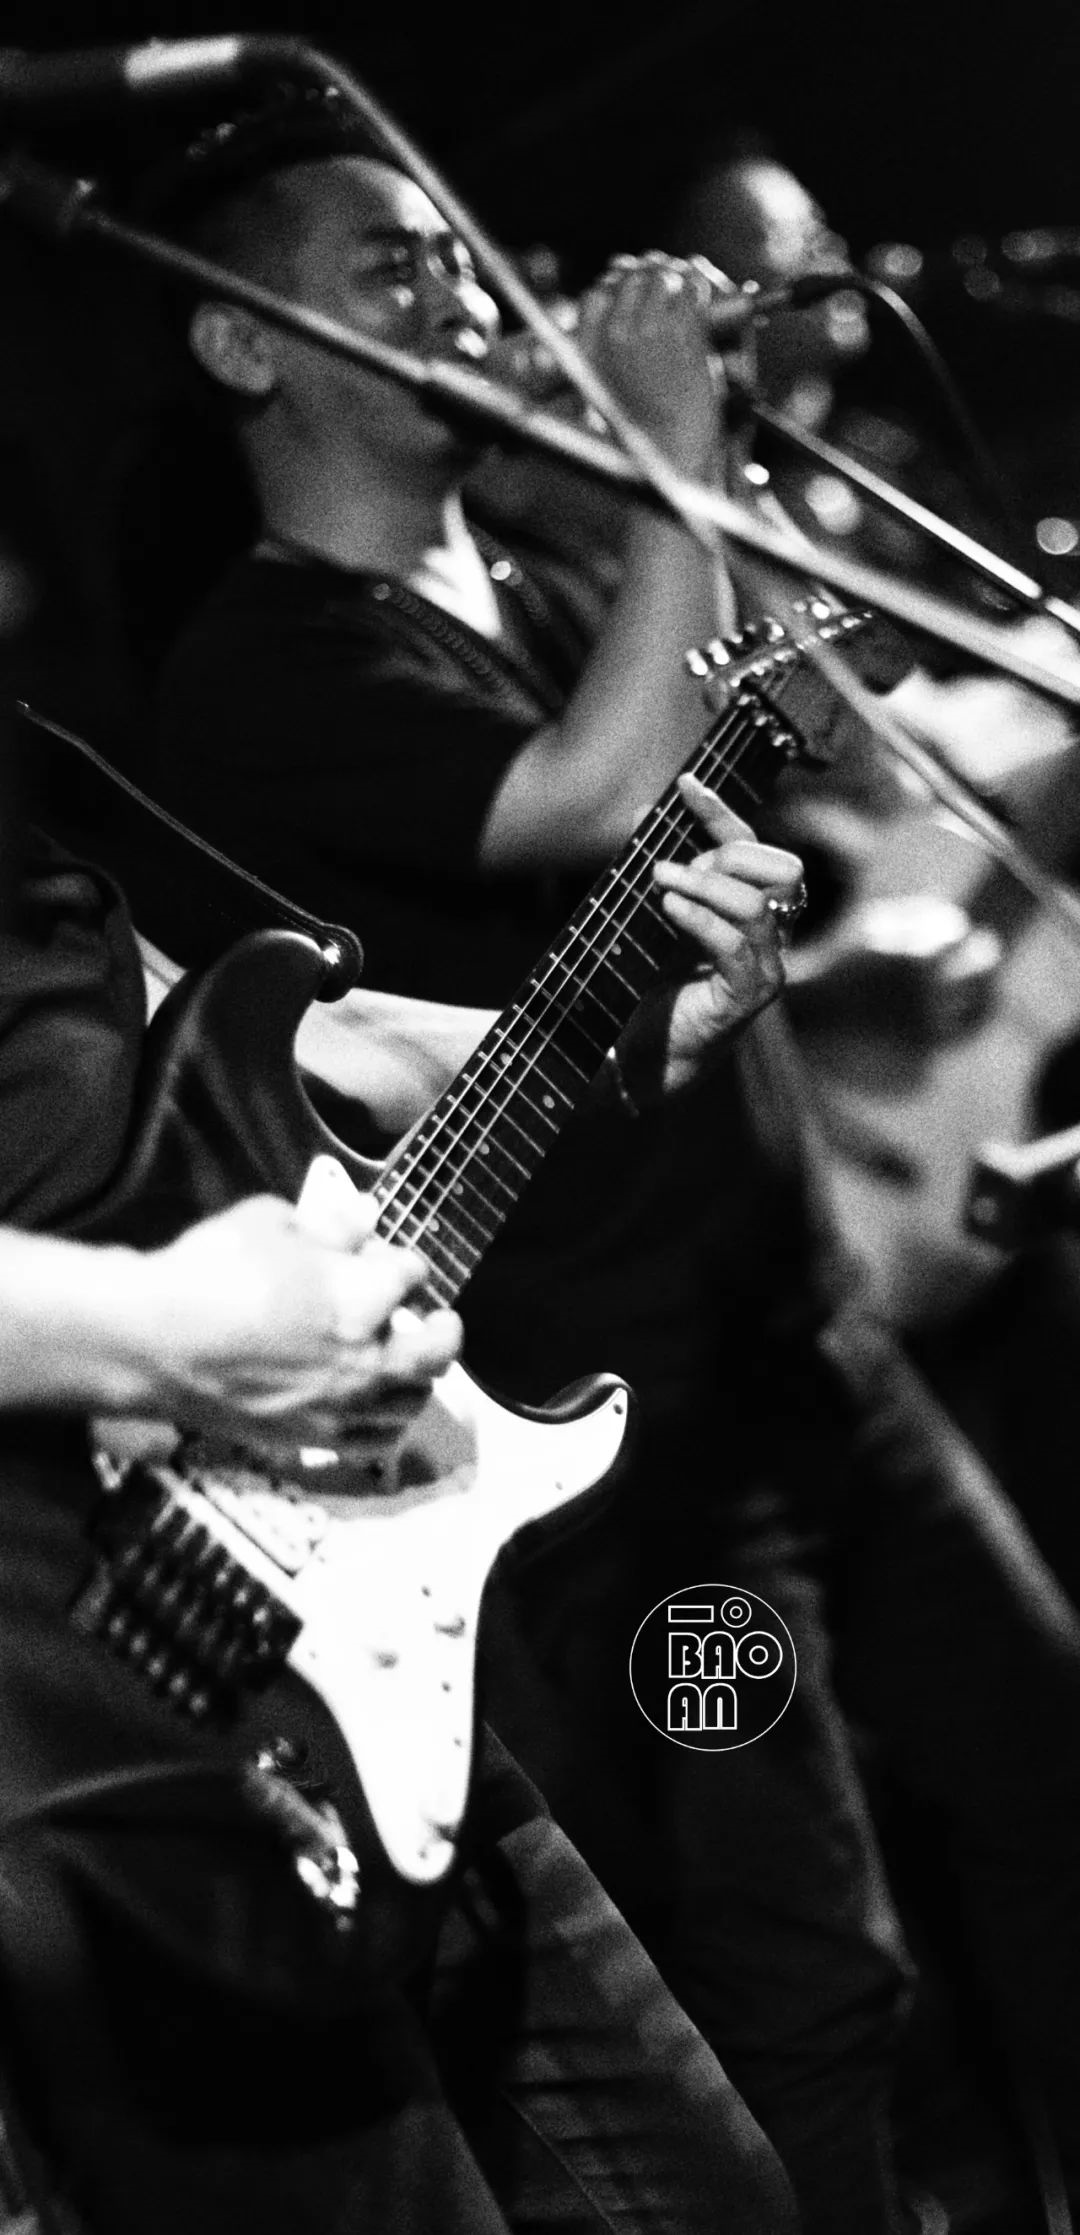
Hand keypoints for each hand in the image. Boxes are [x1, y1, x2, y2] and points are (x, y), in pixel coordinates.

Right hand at [130, 1177, 460, 1457]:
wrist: (152, 1344)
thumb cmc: (208, 1272)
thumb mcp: (269, 1223)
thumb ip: (327, 1225)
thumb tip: (364, 1218)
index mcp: (361, 1297)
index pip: (409, 1274)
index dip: (399, 1261)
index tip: (387, 1257)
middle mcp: (365, 1357)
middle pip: (434, 1348)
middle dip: (442, 1327)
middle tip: (441, 1318)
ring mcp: (341, 1406)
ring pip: (411, 1399)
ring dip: (419, 1377)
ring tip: (411, 1363)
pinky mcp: (313, 1439)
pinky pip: (375, 1441)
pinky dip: (390, 1424)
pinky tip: (382, 1410)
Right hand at [576, 252, 727, 476]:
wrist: (673, 450)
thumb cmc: (642, 428)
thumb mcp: (605, 390)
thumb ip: (604, 347)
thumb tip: (615, 294)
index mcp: (589, 351)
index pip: (594, 296)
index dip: (612, 284)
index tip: (624, 284)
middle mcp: (616, 335)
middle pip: (629, 277)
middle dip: (645, 271)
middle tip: (659, 276)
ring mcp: (651, 329)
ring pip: (661, 276)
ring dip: (673, 273)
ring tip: (680, 280)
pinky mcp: (686, 331)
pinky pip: (690, 287)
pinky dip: (696, 282)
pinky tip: (698, 290)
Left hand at [619, 774, 804, 1099]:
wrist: (644, 1053)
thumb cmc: (651, 985)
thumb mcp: (654, 916)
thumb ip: (659, 870)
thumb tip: (644, 814)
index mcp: (752, 908)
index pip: (752, 848)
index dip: (722, 813)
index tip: (685, 785)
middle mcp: (771, 934)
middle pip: (782, 869)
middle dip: (727, 855)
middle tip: (672, 867)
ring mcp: (766, 966)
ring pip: (756, 905)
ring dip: (704, 884)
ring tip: (659, 881)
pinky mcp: (749, 995)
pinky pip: (736, 946)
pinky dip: (700, 919)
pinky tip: (668, 908)